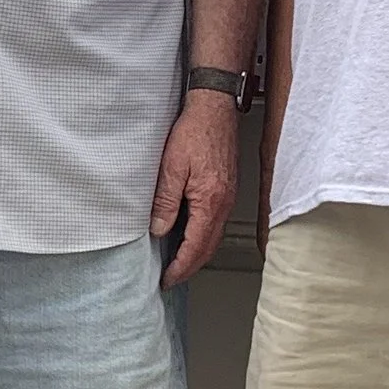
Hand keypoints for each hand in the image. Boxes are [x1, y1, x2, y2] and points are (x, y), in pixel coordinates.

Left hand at [150, 88, 240, 286]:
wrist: (215, 109)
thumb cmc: (195, 132)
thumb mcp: (171, 167)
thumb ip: (166, 201)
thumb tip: (159, 229)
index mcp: (210, 202)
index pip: (195, 247)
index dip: (180, 267)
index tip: (167, 279)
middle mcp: (224, 204)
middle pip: (208, 248)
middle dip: (190, 267)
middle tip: (172, 278)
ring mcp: (228, 197)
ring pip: (214, 237)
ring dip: (198, 254)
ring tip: (179, 263)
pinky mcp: (226, 189)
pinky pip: (216, 223)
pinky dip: (204, 237)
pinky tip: (191, 236)